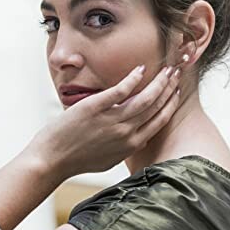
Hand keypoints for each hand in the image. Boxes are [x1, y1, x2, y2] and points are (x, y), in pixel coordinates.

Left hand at [26, 64, 180, 179]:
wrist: (52, 160)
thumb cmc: (78, 160)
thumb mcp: (108, 159)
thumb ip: (126, 148)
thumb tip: (140, 140)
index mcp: (131, 145)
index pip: (159, 121)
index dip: (170, 104)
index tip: (176, 91)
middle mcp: (126, 133)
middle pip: (155, 107)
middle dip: (169, 88)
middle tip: (176, 73)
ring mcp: (111, 120)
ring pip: (144, 98)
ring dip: (158, 82)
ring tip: (166, 69)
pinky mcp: (95, 108)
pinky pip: (121, 91)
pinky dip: (133, 79)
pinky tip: (140, 69)